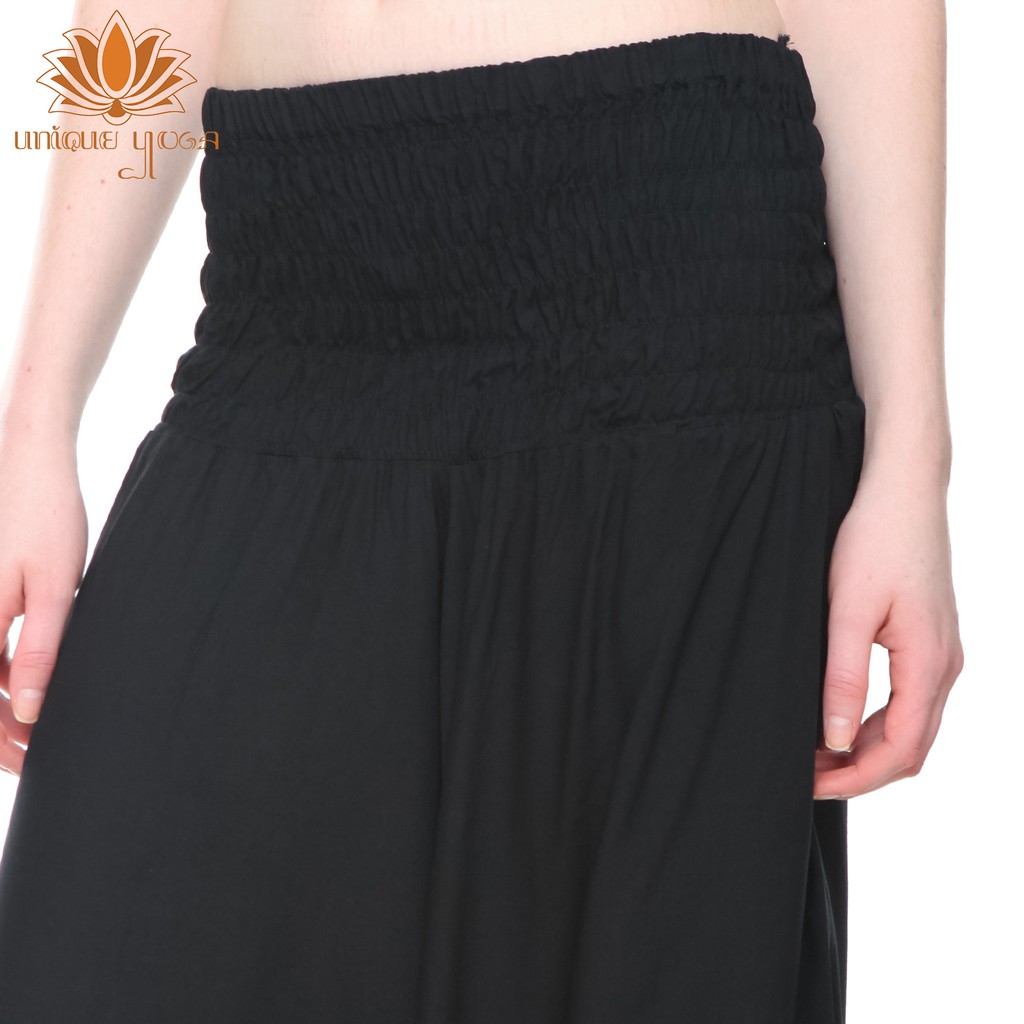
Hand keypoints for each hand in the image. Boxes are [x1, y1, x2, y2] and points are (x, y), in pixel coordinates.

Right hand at [0, 427, 86, 775]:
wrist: (33, 464)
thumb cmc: (47, 518)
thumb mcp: (56, 588)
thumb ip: (40, 649)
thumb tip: (26, 709)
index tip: (32, 763)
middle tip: (38, 758)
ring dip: (0, 709)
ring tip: (38, 734)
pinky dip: (1, 677)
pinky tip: (27, 690)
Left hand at [813, 463, 963, 798]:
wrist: (904, 492)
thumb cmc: (874, 540)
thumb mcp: (847, 610)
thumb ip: (842, 677)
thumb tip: (835, 740)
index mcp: (929, 663)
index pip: (899, 750)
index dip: (854, 778)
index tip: (808, 784)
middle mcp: (945, 666)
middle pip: (910, 749)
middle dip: (859, 772)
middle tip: (805, 775)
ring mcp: (943, 655)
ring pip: (912, 729)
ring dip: (867, 750)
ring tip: (814, 752)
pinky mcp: (931, 642)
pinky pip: (911, 703)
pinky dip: (876, 725)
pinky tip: (838, 721)